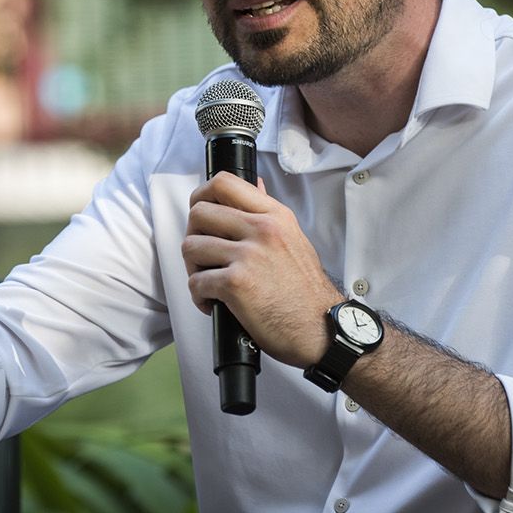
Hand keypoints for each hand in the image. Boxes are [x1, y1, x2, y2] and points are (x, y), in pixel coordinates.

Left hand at [183, 173, 343, 368]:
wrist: (322, 329)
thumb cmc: (306, 291)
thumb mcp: (293, 238)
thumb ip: (268, 212)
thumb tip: (256, 185)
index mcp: (274, 216)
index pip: (224, 183)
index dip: (201, 196)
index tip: (201, 217)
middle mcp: (262, 229)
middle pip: (199, 213)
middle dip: (193, 236)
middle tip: (202, 257)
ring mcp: (249, 255)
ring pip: (191, 246)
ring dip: (193, 268)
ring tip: (208, 282)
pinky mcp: (237, 283)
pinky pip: (196, 281)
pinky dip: (198, 296)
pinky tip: (212, 304)